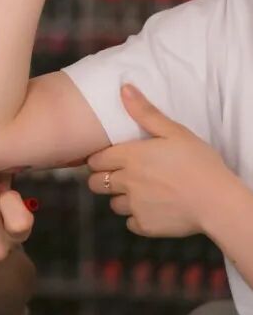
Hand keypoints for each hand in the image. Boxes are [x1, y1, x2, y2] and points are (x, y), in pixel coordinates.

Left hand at [86, 84, 236, 236]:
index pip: (94, 160)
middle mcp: (126, 181)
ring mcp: (134, 205)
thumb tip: (124, 88)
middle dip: (103, 179)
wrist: (219, 202)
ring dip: (121, 199)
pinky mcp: (145, 225)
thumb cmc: (200, 163)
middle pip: (95, 183)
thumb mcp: (175, 132)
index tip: (109, 160)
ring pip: (112, 204)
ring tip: (142, 193)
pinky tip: (154, 209)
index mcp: (129, 157)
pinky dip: (138, 218)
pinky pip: (130, 223)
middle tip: (122, 176)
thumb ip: (145, 112)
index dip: (99, 160)